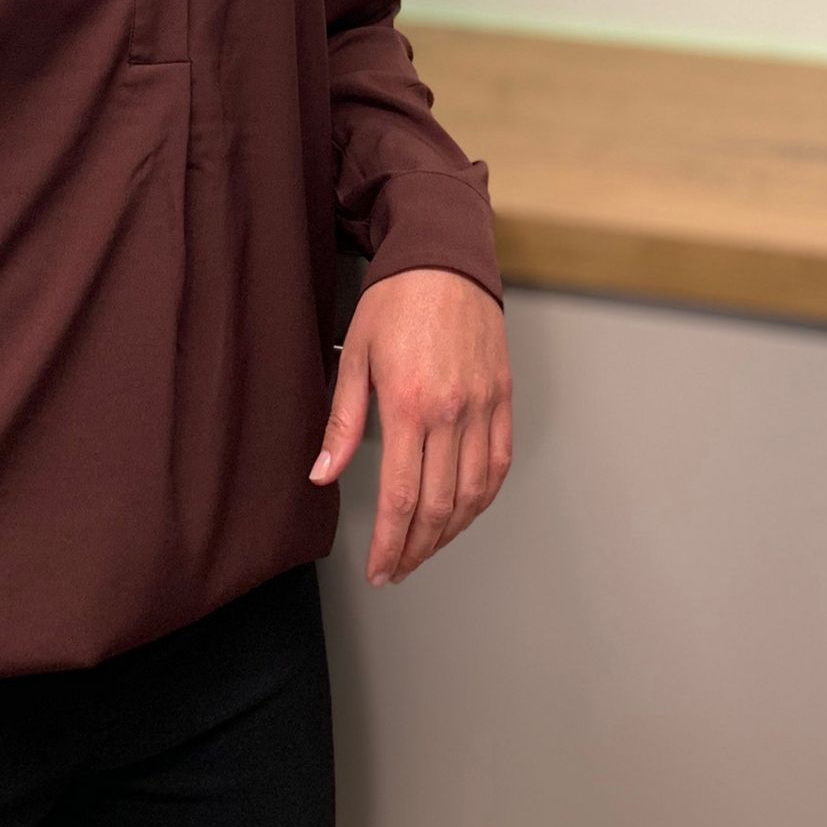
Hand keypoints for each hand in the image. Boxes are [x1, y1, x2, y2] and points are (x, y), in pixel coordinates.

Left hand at [307, 265, 511, 584]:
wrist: (444, 257)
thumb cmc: (395, 300)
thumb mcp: (355, 356)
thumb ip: (342, 422)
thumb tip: (322, 474)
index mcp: (410, 405)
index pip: (402, 497)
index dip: (391, 544)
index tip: (380, 569)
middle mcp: (452, 413)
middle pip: (438, 505)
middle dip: (417, 549)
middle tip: (398, 569)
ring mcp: (484, 407)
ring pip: (474, 493)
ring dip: (450, 532)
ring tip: (426, 548)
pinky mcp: (504, 397)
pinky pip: (500, 463)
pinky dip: (484, 497)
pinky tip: (465, 511)